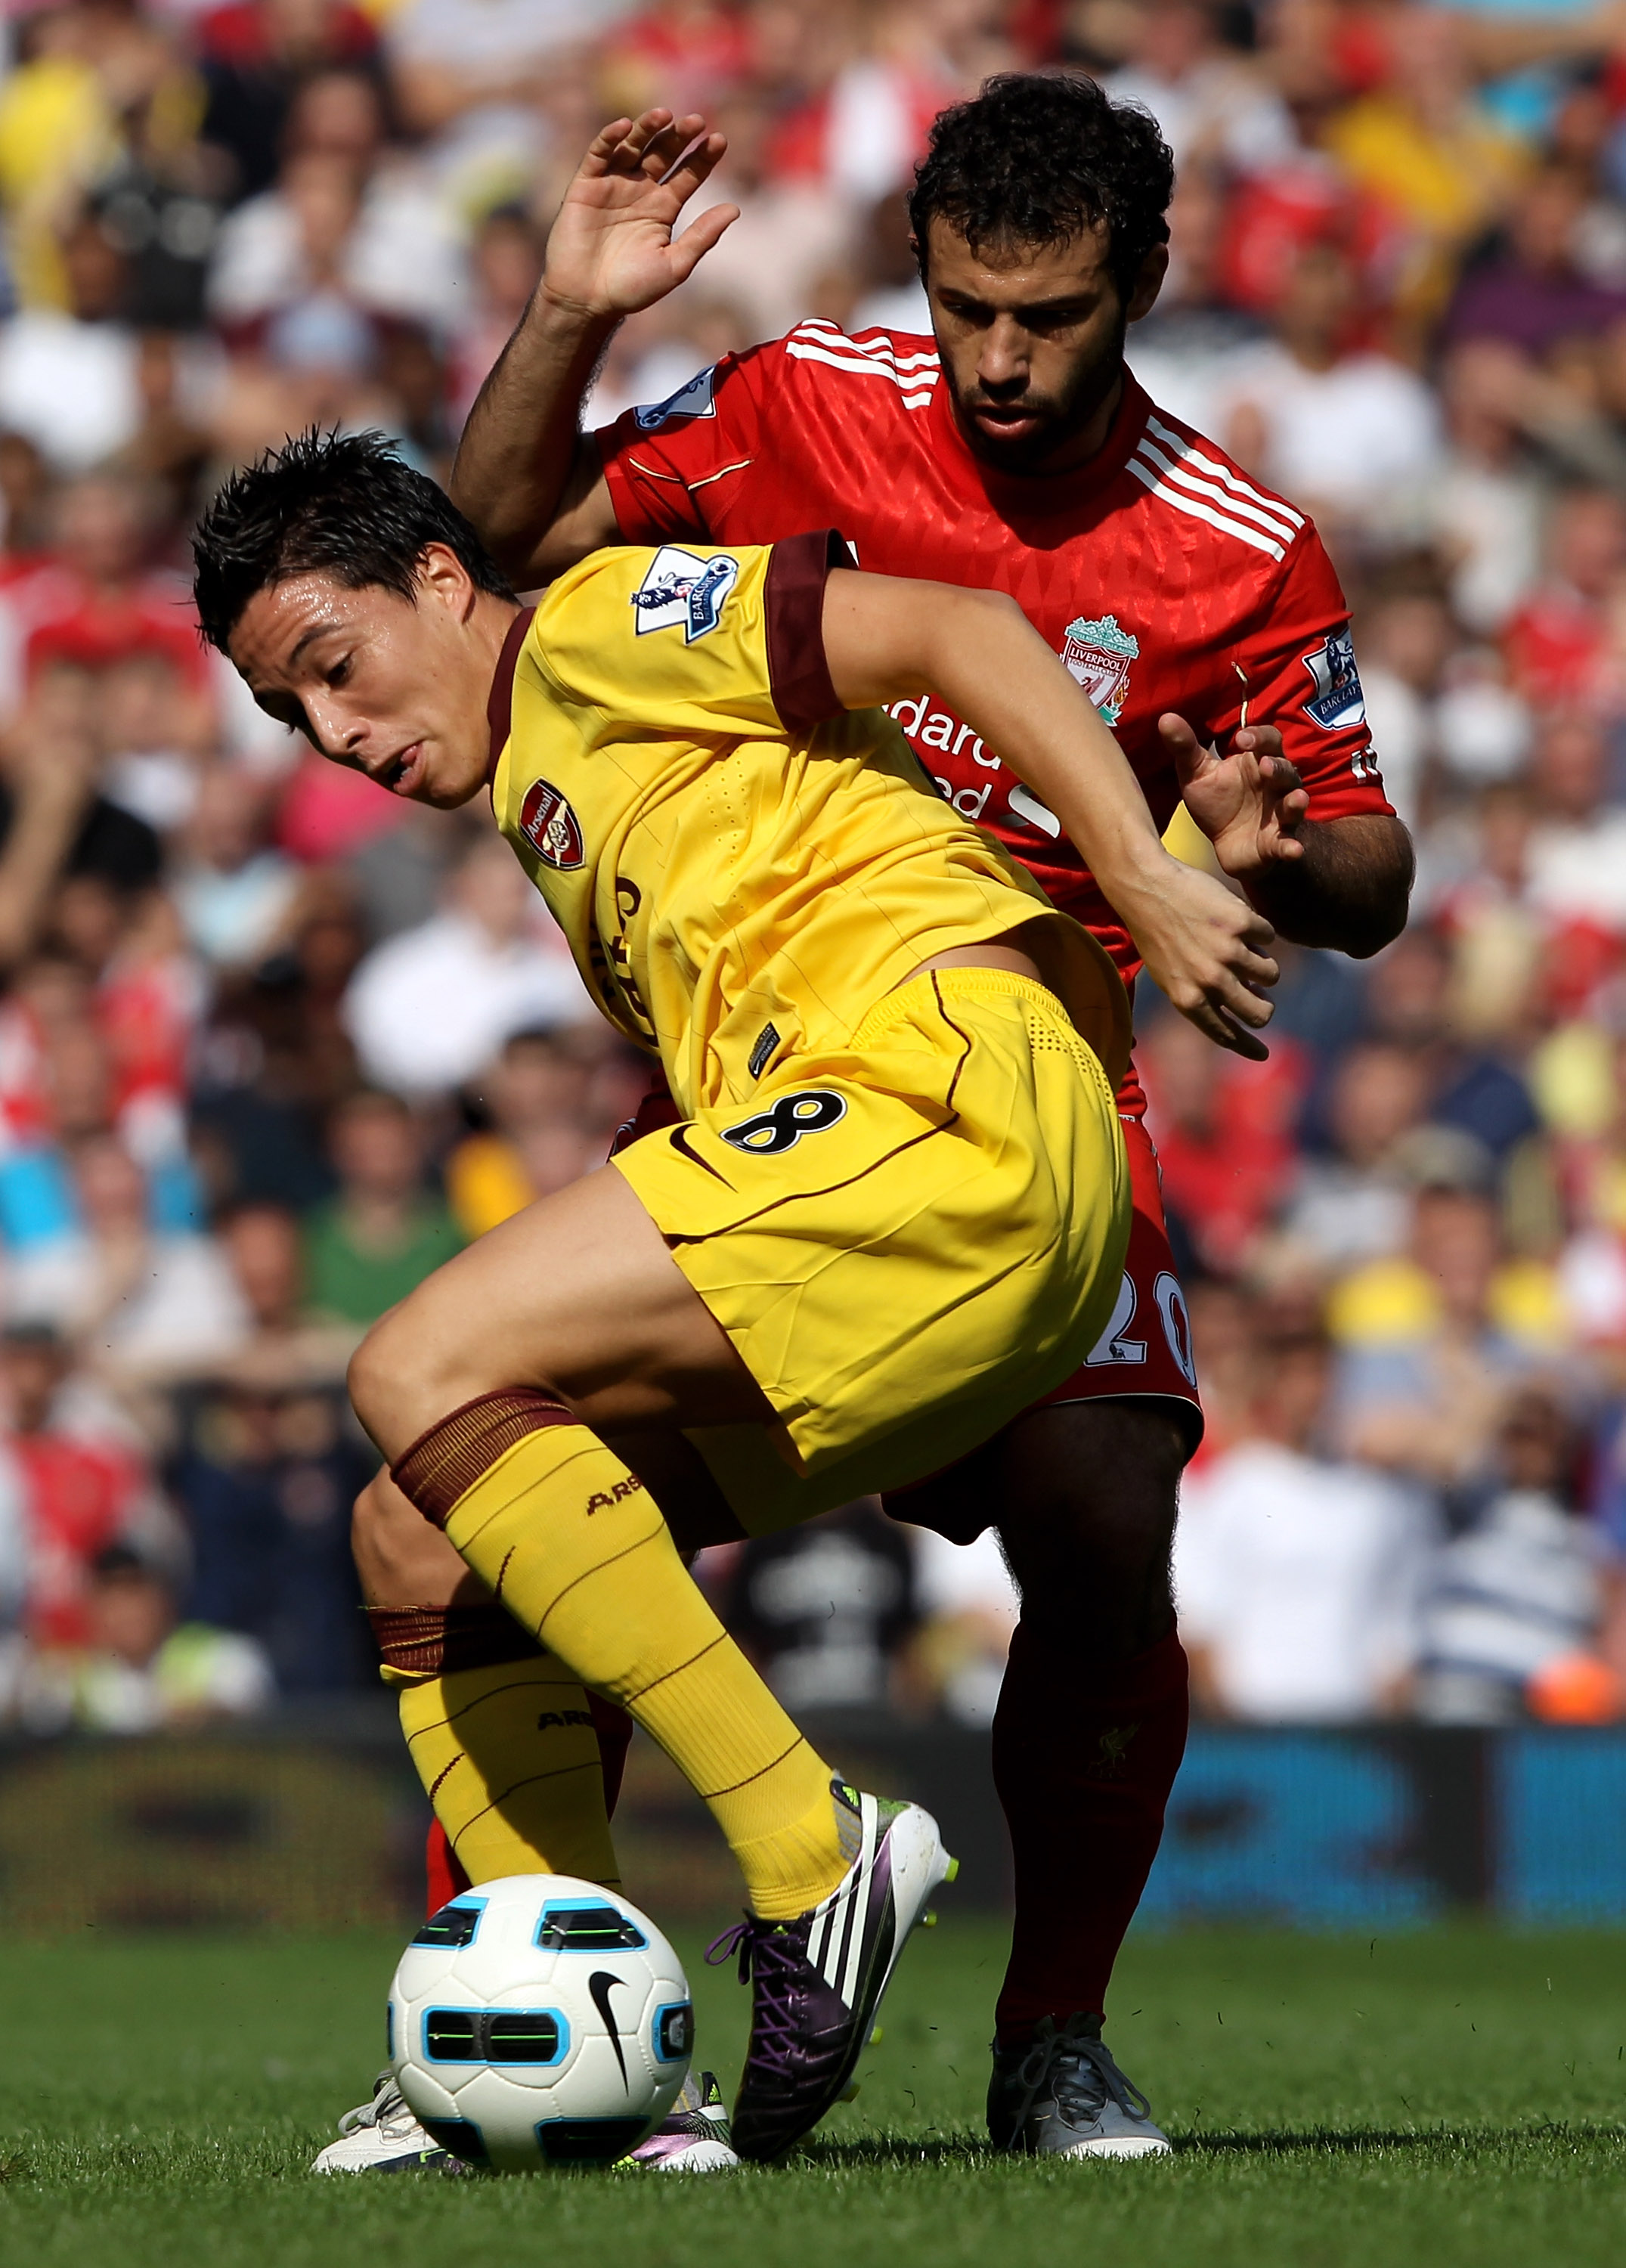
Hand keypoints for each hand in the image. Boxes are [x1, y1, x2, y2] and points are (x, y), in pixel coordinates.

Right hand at [541, 110, 738, 323]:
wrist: (587, 300)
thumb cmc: (632, 289)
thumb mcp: (675, 265)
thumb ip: (702, 237)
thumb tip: (735, 208)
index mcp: (664, 208)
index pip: (688, 174)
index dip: (703, 157)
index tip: (719, 140)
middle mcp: (641, 191)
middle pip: (663, 153)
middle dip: (679, 136)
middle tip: (696, 121)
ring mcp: (613, 185)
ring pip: (633, 146)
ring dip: (648, 128)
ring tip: (664, 116)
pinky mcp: (586, 185)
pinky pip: (598, 154)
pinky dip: (609, 138)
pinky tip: (624, 127)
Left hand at [1116, 850, 1279, 1060]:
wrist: (1146, 886)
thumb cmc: (1155, 931)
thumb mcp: (1169, 974)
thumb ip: (1202, 995)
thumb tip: (1247, 1004)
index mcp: (1187, 999)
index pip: (1226, 1034)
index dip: (1247, 1047)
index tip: (1262, 1054)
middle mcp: (1210, 981)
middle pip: (1260, 1013)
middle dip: (1264, 1007)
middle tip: (1260, 993)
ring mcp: (1227, 952)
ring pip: (1270, 975)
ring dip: (1262, 964)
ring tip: (1243, 947)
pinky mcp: (1241, 923)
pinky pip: (1269, 935)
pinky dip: (1259, 930)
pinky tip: (1237, 919)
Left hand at [1160, 714, 1309, 882]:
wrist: (1226, 845)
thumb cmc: (1217, 802)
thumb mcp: (1197, 775)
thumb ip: (1185, 748)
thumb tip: (1165, 717)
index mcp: (1257, 762)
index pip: (1268, 741)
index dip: (1259, 737)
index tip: (1241, 739)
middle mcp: (1276, 785)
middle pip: (1285, 770)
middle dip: (1277, 768)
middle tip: (1264, 766)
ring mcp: (1281, 814)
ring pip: (1294, 803)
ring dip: (1296, 802)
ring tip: (1297, 799)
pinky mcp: (1278, 843)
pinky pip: (1289, 843)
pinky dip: (1292, 847)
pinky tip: (1294, 850)